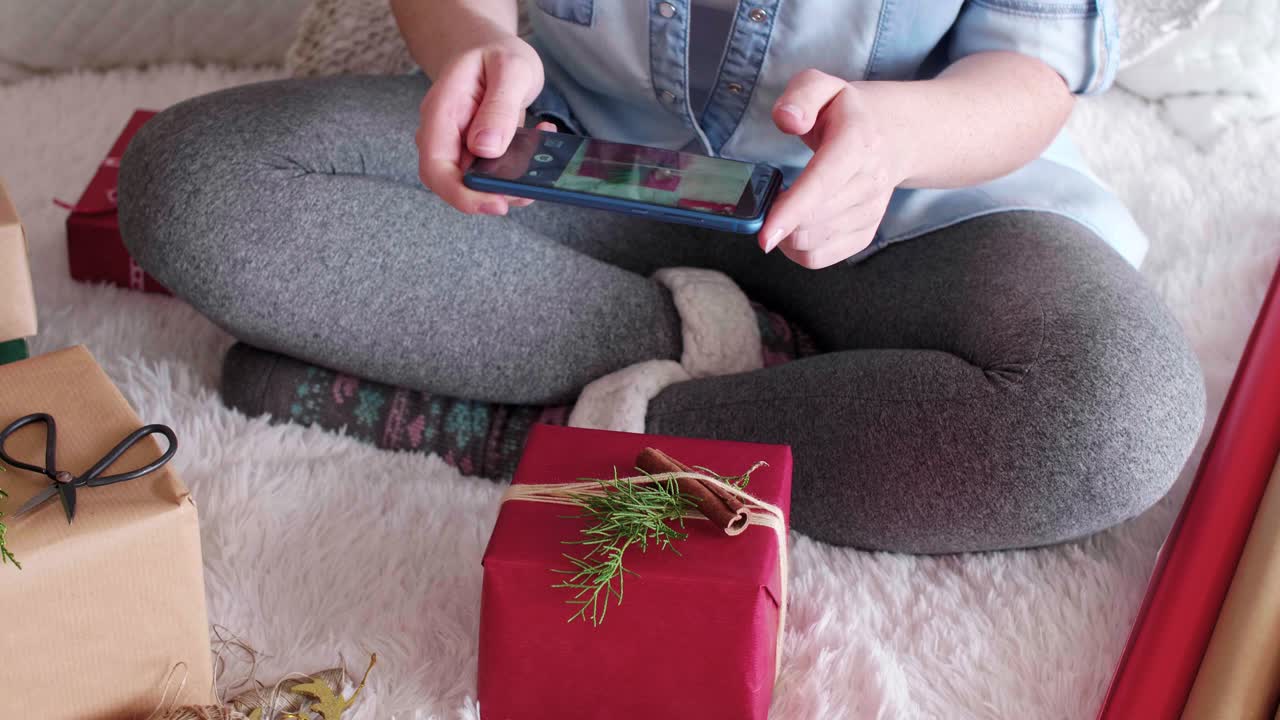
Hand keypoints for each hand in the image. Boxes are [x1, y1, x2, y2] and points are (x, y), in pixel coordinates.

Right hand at [416, 34, 550, 214]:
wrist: (486, 46)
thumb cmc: (495, 52)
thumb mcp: (509, 69)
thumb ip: (499, 107)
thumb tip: (486, 148)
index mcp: (442, 113)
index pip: (436, 168)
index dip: (462, 194)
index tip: (497, 203)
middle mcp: (444, 135)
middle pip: (454, 183)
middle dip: (490, 196)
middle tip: (528, 191)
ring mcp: (459, 146)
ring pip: (476, 183)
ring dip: (510, 185)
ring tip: (540, 165)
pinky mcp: (477, 152)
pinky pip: (493, 173)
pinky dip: (519, 170)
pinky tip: (540, 141)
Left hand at [759, 70, 906, 268]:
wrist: (897, 135)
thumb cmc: (848, 111)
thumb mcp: (823, 86)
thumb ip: (801, 95)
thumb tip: (788, 119)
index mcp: (857, 141)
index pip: (823, 183)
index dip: (792, 211)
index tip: (764, 235)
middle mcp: (869, 181)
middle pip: (813, 222)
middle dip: (779, 220)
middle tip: (765, 199)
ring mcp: (871, 211)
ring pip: (814, 244)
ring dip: (785, 235)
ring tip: (780, 209)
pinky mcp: (865, 232)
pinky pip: (820, 258)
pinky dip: (797, 250)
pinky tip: (792, 228)